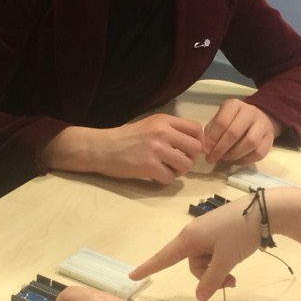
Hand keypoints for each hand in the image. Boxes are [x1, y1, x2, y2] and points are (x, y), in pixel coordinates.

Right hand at [71, 114, 204, 182]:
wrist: (101, 148)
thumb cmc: (124, 138)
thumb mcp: (148, 125)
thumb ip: (169, 130)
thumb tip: (192, 144)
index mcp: (163, 120)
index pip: (196, 129)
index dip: (198, 142)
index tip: (190, 150)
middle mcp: (163, 132)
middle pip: (195, 147)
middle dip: (190, 158)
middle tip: (178, 161)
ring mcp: (157, 150)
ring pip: (186, 165)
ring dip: (179, 171)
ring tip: (166, 169)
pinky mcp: (149, 167)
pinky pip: (170, 178)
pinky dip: (165, 180)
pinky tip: (155, 176)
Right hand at [130, 201, 260, 299]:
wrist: (265, 211)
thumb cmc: (240, 233)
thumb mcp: (226, 260)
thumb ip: (212, 280)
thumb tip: (200, 297)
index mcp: (189, 238)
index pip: (163, 257)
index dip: (148, 268)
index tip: (132, 276)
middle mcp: (194, 235)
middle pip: (191, 264)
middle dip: (208, 276)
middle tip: (230, 282)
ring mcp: (207, 233)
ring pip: (204, 261)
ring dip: (218, 271)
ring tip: (236, 273)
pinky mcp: (218, 232)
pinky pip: (213, 253)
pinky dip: (222, 262)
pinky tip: (236, 261)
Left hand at [202, 99, 278, 164]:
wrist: (258, 118)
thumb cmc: (233, 120)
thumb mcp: (220, 119)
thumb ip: (211, 131)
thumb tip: (206, 148)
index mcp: (234, 105)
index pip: (222, 122)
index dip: (212, 139)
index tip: (205, 150)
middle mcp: (250, 112)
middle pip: (234, 133)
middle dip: (220, 149)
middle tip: (212, 158)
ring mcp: (263, 124)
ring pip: (250, 143)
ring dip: (234, 154)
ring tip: (225, 158)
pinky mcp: (270, 138)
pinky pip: (259, 152)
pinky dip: (245, 159)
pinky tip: (237, 160)